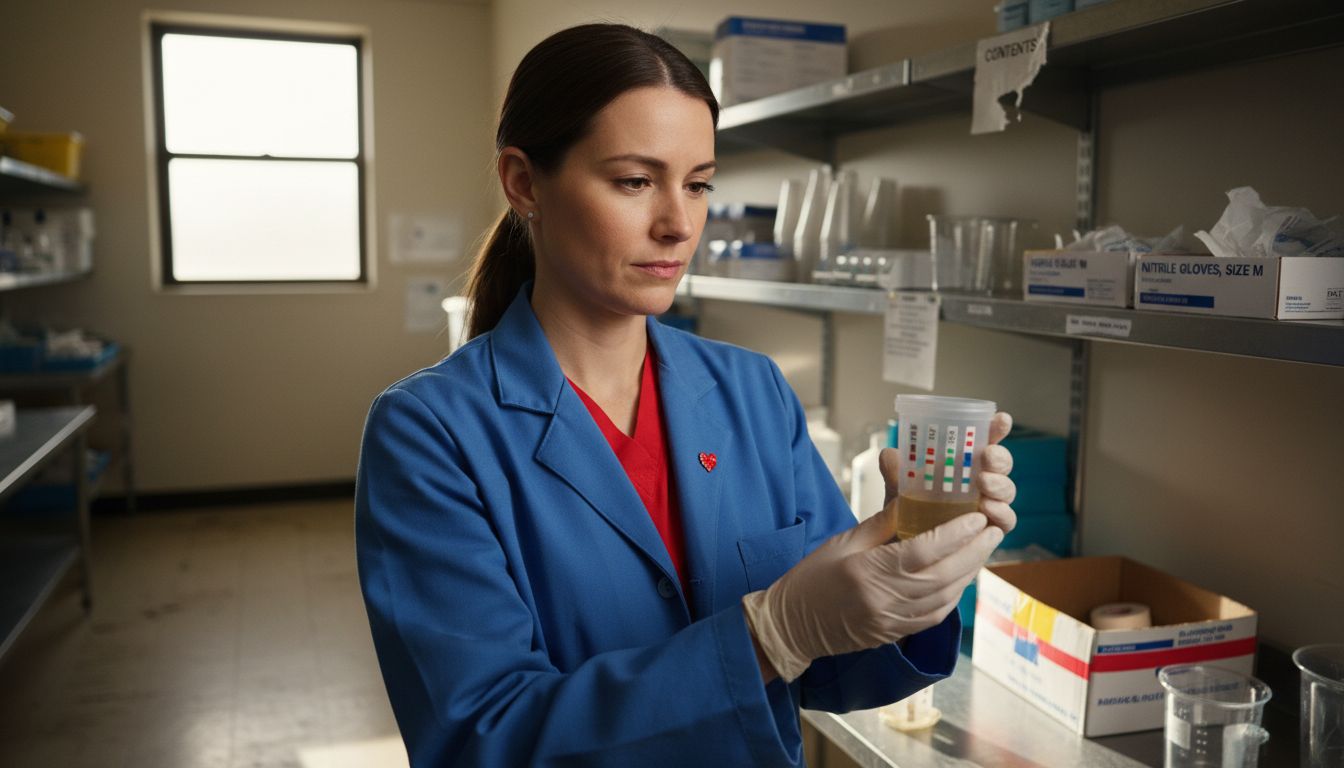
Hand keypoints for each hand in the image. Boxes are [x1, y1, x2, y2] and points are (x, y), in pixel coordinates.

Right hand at [742, 507, 1002, 682]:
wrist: (792, 626)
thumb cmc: (812, 578)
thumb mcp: (842, 542)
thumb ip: (882, 524)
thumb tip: (912, 500)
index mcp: (868, 572)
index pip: (923, 551)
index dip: (955, 534)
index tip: (977, 516)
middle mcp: (885, 600)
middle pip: (943, 575)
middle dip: (974, 551)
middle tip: (993, 529)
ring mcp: (892, 621)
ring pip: (945, 596)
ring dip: (969, 572)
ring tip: (983, 549)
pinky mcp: (895, 633)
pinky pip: (935, 614)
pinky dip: (953, 594)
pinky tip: (962, 577)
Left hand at [879, 411, 1016, 532]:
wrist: (906, 546)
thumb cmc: (909, 510)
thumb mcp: (899, 489)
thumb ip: (896, 472)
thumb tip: (889, 455)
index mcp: (964, 464)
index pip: (985, 441)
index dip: (996, 428)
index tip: (1001, 419)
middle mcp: (981, 482)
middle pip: (1001, 464)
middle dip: (1000, 457)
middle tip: (987, 455)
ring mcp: (988, 505)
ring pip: (1006, 490)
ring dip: (1000, 484)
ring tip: (984, 482)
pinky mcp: (990, 530)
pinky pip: (1005, 520)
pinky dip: (1002, 512)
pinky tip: (990, 508)